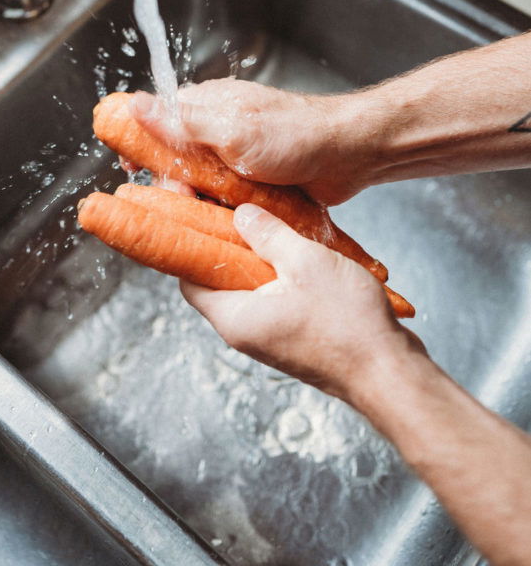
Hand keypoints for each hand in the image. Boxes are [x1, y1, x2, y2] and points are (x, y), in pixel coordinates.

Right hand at [130, 78, 372, 204]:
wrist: (349, 158)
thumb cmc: (296, 135)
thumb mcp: (232, 131)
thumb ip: (183, 122)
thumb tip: (135, 103)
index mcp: (209, 106)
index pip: (159, 119)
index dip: (142, 144)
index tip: (133, 168)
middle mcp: (218, 130)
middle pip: (175, 160)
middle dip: (174, 183)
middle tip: (186, 198)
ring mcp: (235, 158)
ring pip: (198, 185)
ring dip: (199, 202)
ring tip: (209, 213)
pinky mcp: (252, 183)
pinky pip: (223, 201)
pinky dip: (221, 212)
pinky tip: (224, 223)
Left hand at [180, 204, 422, 403]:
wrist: (390, 373)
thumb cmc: (348, 325)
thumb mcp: (305, 262)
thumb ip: (269, 235)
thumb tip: (241, 215)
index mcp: (235, 317)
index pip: (189, 276)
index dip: (189, 239)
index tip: (192, 208)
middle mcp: (245, 330)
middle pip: (217, 279)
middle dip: (223, 240)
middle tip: (230, 204)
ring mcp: (270, 335)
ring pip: (248, 286)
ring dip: (254, 254)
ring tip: (266, 220)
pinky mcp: (293, 335)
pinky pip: (273, 296)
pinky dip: (276, 271)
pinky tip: (294, 247)